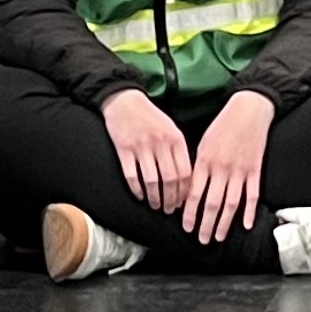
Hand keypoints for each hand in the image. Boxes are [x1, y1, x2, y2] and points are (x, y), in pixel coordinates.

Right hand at [100, 88, 191, 211]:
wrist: (125, 101)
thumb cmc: (150, 117)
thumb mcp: (171, 128)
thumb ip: (179, 150)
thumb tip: (186, 179)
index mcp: (175, 139)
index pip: (186, 171)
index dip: (185, 191)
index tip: (184, 202)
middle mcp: (161, 143)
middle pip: (170, 179)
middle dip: (171, 199)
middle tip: (170, 209)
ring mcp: (142, 146)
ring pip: (152, 180)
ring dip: (155, 197)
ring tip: (156, 205)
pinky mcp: (124, 149)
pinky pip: (132, 175)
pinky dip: (137, 189)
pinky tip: (140, 195)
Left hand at [183, 90, 274, 242]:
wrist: (249, 109)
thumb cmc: (223, 125)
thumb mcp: (203, 143)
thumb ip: (197, 167)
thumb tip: (190, 190)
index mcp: (205, 160)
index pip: (194, 193)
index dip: (189, 213)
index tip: (186, 226)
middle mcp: (222, 168)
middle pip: (212, 203)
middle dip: (206, 224)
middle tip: (202, 239)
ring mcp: (240, 170)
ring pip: (231, 203)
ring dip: (225, 223)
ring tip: (219, 237)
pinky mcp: (255, 169)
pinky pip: (252, 195)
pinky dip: (250, 211)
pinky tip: (247, 224)